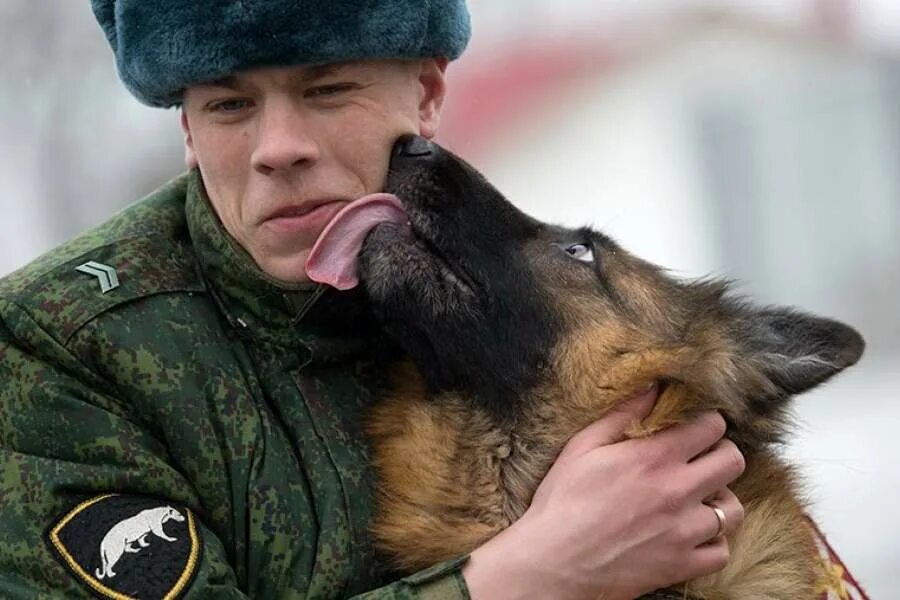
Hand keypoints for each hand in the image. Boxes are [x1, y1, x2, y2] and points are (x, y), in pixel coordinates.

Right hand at [462, 386, 745, 599]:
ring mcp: (684, 531)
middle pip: (733, 461)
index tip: (693, 426)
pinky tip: (692, 534)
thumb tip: (651, 387)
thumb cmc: (562, 503)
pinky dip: (712, 542)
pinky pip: (721, 552)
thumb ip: (621, 415)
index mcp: (654, 457)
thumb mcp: (583, 447)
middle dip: (720, 453)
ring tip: (699, 499)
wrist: (554, 564)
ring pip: (733, 508)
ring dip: (720, 500)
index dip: (705, 421)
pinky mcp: (682, 564)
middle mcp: (678, 490)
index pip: (710, 426)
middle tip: (701, 458)